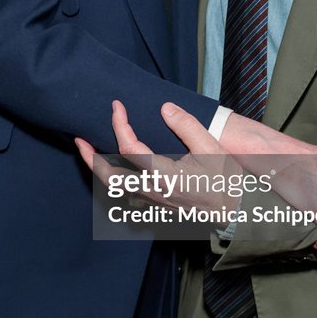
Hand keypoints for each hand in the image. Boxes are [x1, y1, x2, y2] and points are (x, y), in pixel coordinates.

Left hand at [75, 101, 241, 215]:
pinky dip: (114, 177)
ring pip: (116, 187)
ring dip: (100, 168)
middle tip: (80, 138)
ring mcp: (153, 200)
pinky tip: (115, 165)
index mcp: (163, 175)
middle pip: (109, 176)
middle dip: (90, 156)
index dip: (119, 124)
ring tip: (90, 151)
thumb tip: (165, 108)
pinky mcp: (157, 203)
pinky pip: (127, 191)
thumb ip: (186, 126)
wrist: (236, 211)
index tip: (116, 106)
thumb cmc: (226, 180)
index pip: (129, 148)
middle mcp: (153, 190)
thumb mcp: (210, 148)